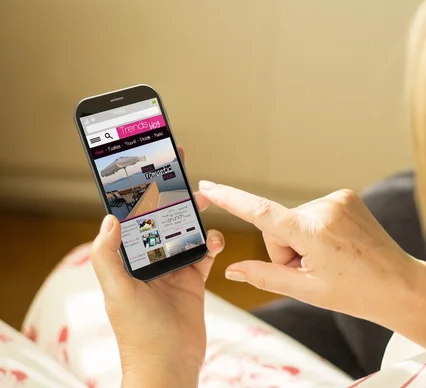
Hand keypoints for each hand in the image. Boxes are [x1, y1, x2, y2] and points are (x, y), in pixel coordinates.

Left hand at [91, 147, 224, 387]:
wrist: (170, 364)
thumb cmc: (139, 333)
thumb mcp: (117, 292)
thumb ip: (108, 256)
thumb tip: (109, 218)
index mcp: (127, 258)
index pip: (130, 216)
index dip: (136, 190)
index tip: (145, 164)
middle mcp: (149, 259)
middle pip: (160, 217)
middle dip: (170, 193)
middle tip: (181, 170)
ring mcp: (172, 268)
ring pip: (185, 230)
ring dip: (194, 214)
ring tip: (204, 200)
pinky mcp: (193, 278)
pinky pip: (204, 252)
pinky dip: (212, 242)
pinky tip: (214, 242)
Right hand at [196, 181, 425, 347]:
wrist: (399, 285)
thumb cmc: (356, 292)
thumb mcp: (306, 290)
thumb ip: (265, 276)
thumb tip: (232, 269)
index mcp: (313, 233)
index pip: (261, 213)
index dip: (231, 199)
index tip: (208, 186)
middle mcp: (324, 207)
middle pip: (277, 225)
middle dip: (284, 248)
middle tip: (311, 270)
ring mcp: (338, 199)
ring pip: (294, 219)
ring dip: (301, 240)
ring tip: (329, 259)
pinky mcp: (346, 196)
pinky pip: (312, 212)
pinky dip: (315, 230)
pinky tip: (336, 246)